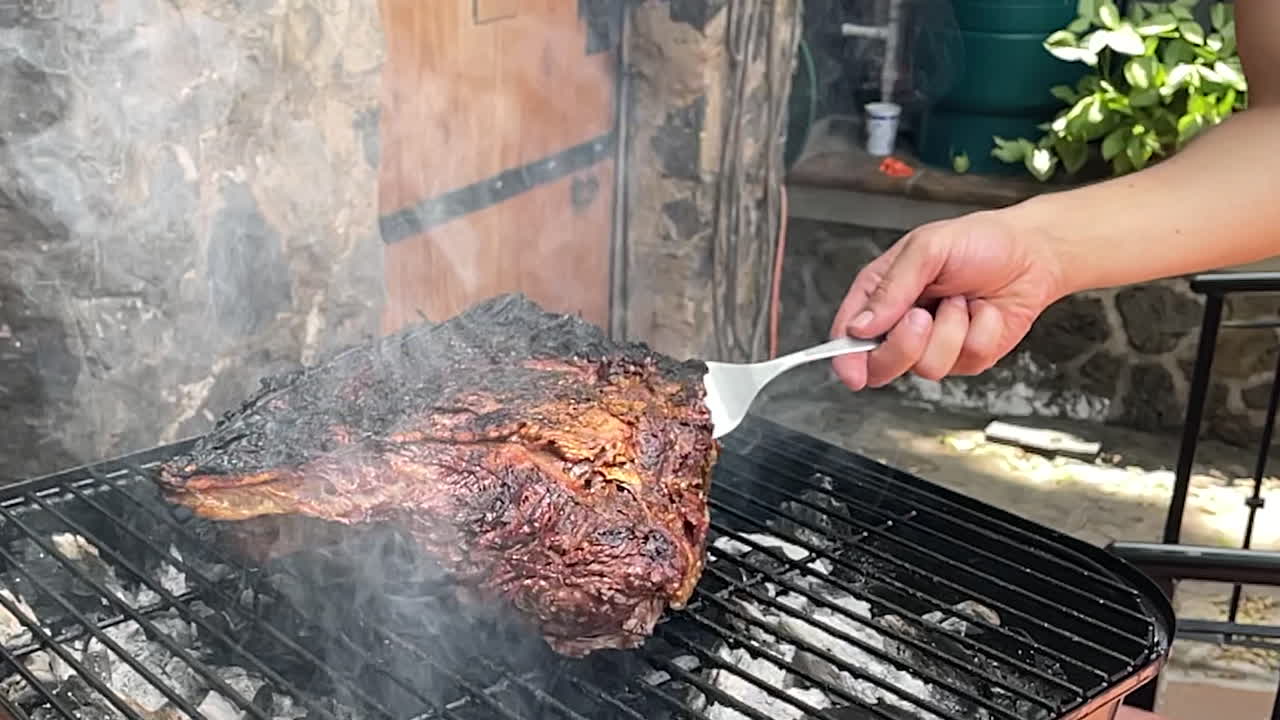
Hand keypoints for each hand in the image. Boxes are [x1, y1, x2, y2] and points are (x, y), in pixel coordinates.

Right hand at [829, 208, 1065, 389]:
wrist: (1033, 253)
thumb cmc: (979, 241)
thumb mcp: (927, 249)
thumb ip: (890, 288)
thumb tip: (860, 327)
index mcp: (881, 295)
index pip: (848, 334)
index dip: (845, 357)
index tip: (852, 371)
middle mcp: (902, 325)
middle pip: (880, 364)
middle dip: (904, 344)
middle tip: (923, 316)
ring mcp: (934, 345)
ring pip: (926, 367)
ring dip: (951, 331)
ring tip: (962, 301)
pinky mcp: (966, 358)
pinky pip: (965, 362)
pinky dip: (981, 332)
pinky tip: (983, 312)